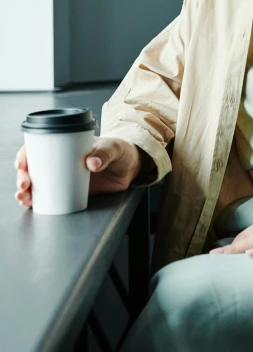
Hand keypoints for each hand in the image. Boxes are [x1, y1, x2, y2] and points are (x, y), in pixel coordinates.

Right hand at [14, 136, 144, 208]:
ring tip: (23, 197)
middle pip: (33, 168)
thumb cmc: (119, 151)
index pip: (39, 148)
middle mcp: (61, 162)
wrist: (130, 167)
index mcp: (66, 146)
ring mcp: (64, 178)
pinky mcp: (71, 192)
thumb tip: (91, 163)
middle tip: (24, 184)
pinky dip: (38, 203)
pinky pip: (50, 198)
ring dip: (26, 192)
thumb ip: (105, 153)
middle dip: (23, 177)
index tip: (23, 163)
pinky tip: (30, 206)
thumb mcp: (113, 148)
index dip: (26, 155)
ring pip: (38, 185)